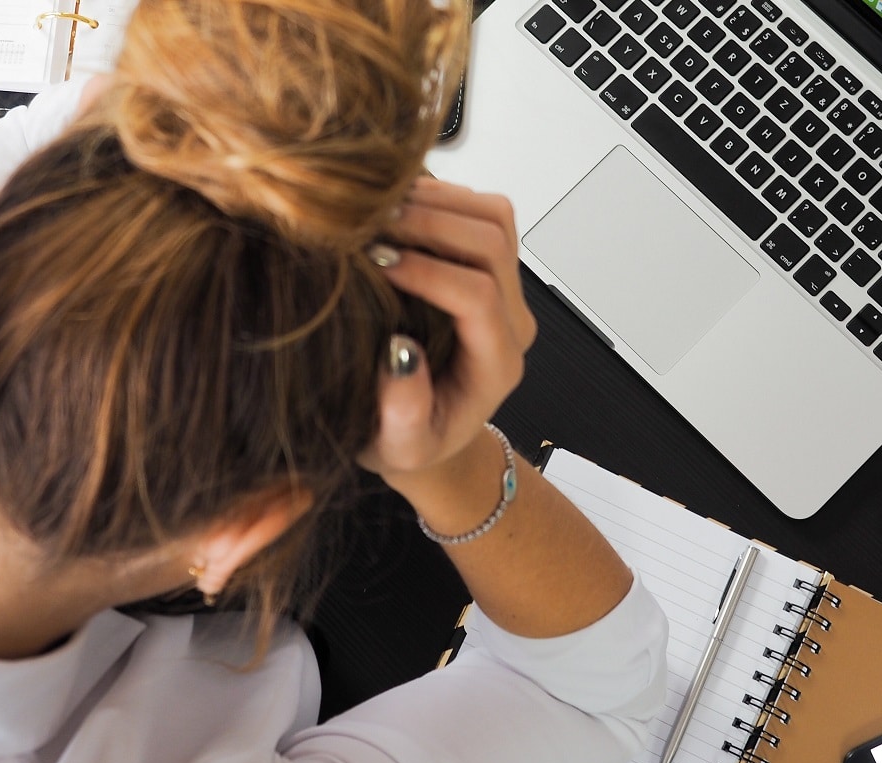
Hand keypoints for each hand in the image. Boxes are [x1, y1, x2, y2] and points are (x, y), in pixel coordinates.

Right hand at [359, 178, 536, 483]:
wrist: (427, 431)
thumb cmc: (410, 440)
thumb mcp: (398, 447)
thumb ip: (403, 414)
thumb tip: (399, 354)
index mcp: (496, 364)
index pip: (478, 297)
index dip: (428, 272)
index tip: (376, 263)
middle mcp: (511, 320)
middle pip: (492, 243)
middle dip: (430, 223)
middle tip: (370, 225)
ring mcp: (505, 288)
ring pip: (493, 216)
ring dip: (437, 201)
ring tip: (378, 210)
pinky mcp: (488, 265)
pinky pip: (479, 211)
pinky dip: (438, 196)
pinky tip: (391, 207)